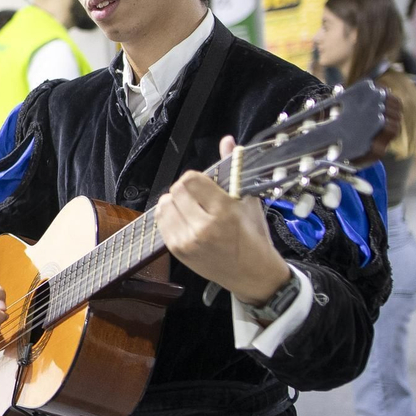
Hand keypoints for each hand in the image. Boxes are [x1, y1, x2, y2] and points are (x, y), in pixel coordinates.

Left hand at [155, 136, 292, 305]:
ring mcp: (187, 241)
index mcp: (224, 211)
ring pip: (165, 205)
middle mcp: (203, 227)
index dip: (196, 178)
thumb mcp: (248, 201)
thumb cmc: (253, 236)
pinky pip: (161, 222)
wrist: (252, 274)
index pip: (191, 180)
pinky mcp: (177, 251)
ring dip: (174, 201)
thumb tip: (227, 141)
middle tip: (197, 196)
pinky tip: (183, 218)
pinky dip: (169, 215)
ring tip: (189, 207)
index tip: (204, 183)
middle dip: (185, 189)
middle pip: (176, 191)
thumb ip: (233, 169)